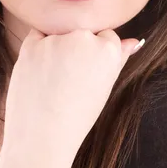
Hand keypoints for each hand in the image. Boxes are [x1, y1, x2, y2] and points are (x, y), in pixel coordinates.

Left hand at [1, 27, 142, 156]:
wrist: (43, 136)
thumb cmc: (78, 116)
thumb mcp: (106, 86)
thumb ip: (120, 58)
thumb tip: (135, 40)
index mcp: (108, 49)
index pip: (106, 36)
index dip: (97, 56)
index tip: (88, 75)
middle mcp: (84, 38)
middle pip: (83, 31)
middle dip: (78, 48)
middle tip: (70, 79)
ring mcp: (56, 40)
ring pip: (60, 32)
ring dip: (57, 47)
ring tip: (53, 80)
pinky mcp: (31, 44)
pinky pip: (37, 36)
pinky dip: (37, 50)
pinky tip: (39, 73)